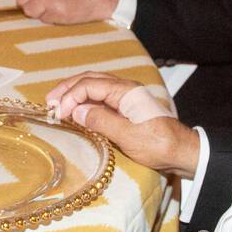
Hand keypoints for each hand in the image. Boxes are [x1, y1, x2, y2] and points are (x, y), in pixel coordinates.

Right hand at [45, 73, 199, 175]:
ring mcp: (125, 98)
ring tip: (57, 103)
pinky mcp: (125, 108)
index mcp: (125, 91)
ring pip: (94, 86)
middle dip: (67, 88)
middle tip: (48, 102)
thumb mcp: (129, 137)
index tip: (58, 113)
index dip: (70, 96)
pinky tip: (76, 109)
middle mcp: (124, 89)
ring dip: (74, 92)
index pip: (90, 84)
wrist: (182, 152)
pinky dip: (84, 100)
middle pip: (90, 80)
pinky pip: (99, 97)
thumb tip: (76, 110)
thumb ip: (102, 121)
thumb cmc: (158, 145)